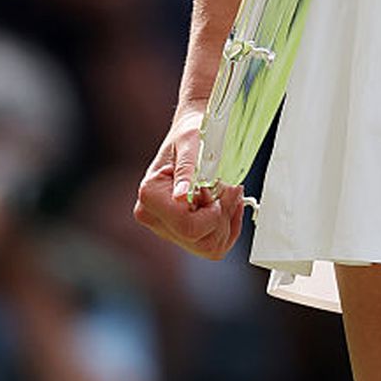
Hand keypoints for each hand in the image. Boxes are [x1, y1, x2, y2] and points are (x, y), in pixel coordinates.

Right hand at [133, 104, 245, 259]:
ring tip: (227, 194)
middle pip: (200, 241)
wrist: (189, 132)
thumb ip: (187, 168)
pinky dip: (226, 227)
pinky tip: (227, 205)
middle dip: (222, 217)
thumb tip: (180, 197)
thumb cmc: (191, 132)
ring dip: (225, 222)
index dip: (214, 211)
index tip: (222, 188)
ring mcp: (165, 226)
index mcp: (150, 194)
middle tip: (230, 189)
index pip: (188, 225)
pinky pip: (210, 245)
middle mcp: (152, 215)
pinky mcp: (179, 230)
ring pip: (207, 248)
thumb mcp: (192, 142)